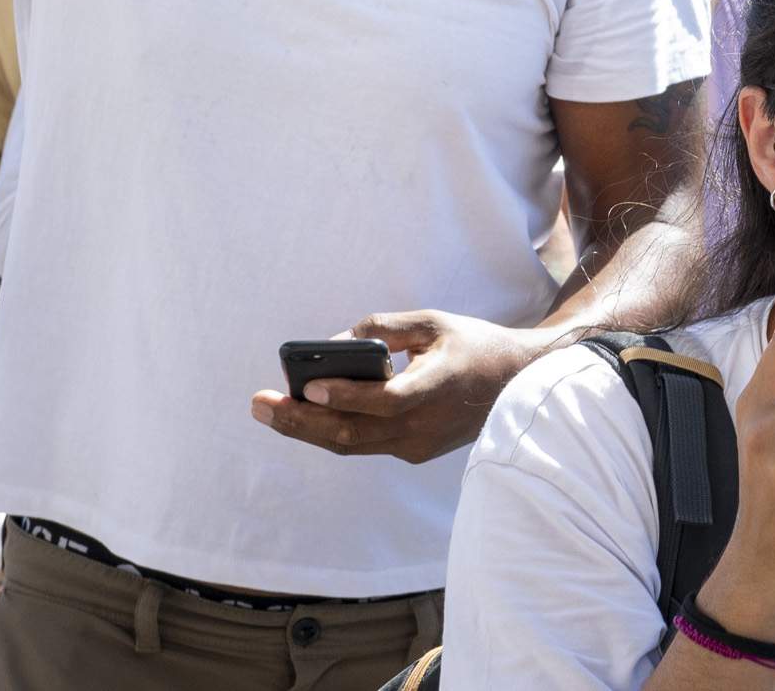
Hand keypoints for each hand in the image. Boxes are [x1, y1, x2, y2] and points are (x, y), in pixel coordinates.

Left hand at [251, 308, 546, 464]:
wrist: (515, 385)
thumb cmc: (471, 345)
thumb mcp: (432, 322)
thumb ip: (384, 329)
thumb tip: (334, 345)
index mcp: (437, 387)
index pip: (386, 400)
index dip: (347, 395)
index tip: (310, 387)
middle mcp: (424, 426)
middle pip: (353, 434)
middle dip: (301, 421)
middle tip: (259, 405)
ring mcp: (418, 445)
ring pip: (353, 444)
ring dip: (308, 430)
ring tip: (269, 412)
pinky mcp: (414, 452)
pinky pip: (366, 443)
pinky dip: (333, 429)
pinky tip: (305, 415)